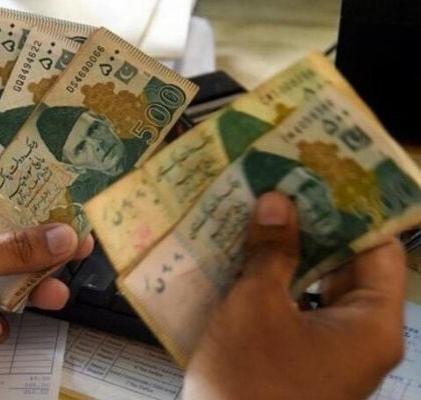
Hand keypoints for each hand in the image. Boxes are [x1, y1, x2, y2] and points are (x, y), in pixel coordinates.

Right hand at [183, 192, 406, 399]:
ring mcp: (333, 351)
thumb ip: (272, 251)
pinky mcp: (304, 359)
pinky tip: (247, 257)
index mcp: (371, 324)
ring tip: (260, 214)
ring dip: (292, 253)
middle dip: (314, 226)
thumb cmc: (247, 380)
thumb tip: (279, 202)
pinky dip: (278, 283)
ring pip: (320, 286)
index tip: (323, 173)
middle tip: (282, 186)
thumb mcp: (255, 306)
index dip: (353, 208)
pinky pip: (300, 309)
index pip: (379, 248)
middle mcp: (362, 337)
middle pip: (349, 265)